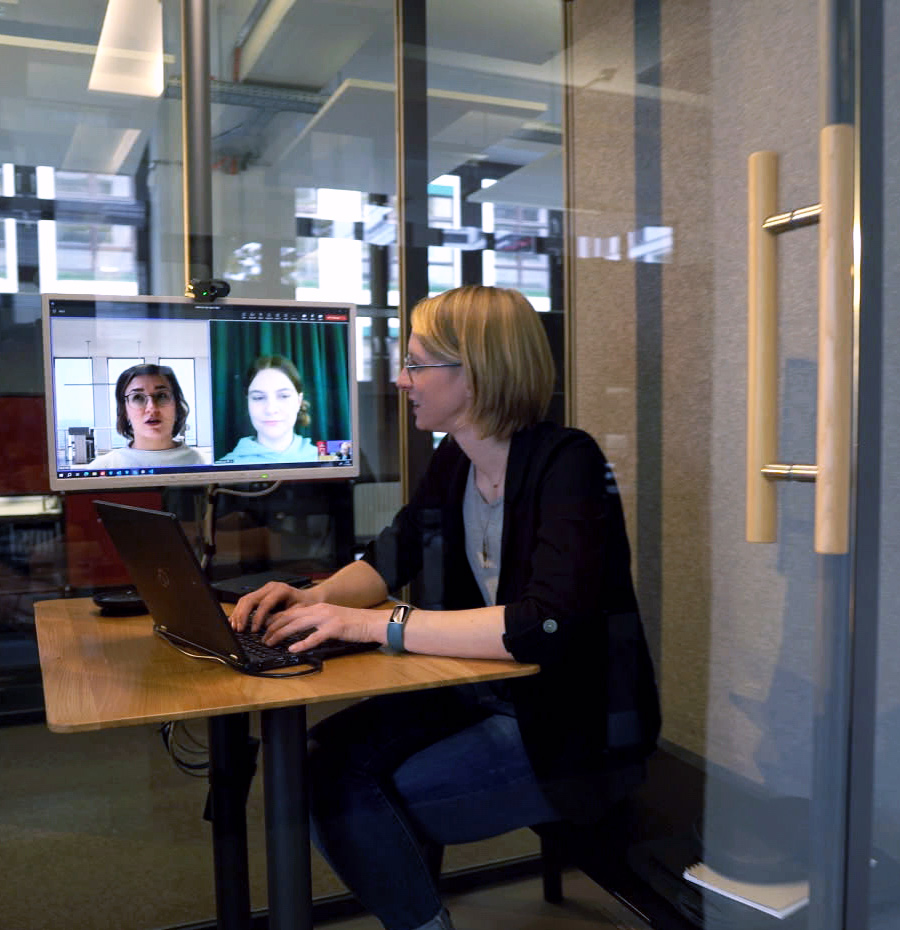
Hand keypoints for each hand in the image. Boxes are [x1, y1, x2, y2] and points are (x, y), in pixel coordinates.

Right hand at [229, 581, 319, 632]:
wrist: (309, 598)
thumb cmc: (305, 605)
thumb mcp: (298, 612)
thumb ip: (283, 617)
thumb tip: (267, 626)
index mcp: (281, 590)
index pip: (264, 604)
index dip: (257, 618)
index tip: (253, 631)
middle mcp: (270, 587)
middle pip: (250, 599)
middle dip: (243, 615)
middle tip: (239, 630)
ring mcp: (264, 589)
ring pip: (245, 599)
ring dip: (238, 614)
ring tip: (235, 628)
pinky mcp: (260, 594)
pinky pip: (246, 601)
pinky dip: (240, 611)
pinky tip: (235, 621)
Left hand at [259, 602, 384, 651]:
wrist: (372, 622)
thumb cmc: (354, 623)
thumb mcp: (332, 618)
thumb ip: (317, 621)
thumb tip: (301, 631)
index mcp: (318, 607)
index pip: (291, 611)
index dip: (276, 619)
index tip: (265, 627)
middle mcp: (320, 610)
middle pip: (290, 616)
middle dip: (273, 627)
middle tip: (263, 637)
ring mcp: (327, 618)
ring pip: (297, 624)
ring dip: (281, 634)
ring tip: (270, 642)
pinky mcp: (334, 629)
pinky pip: (314, 637)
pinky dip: (302, 643)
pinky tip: (293, 649)